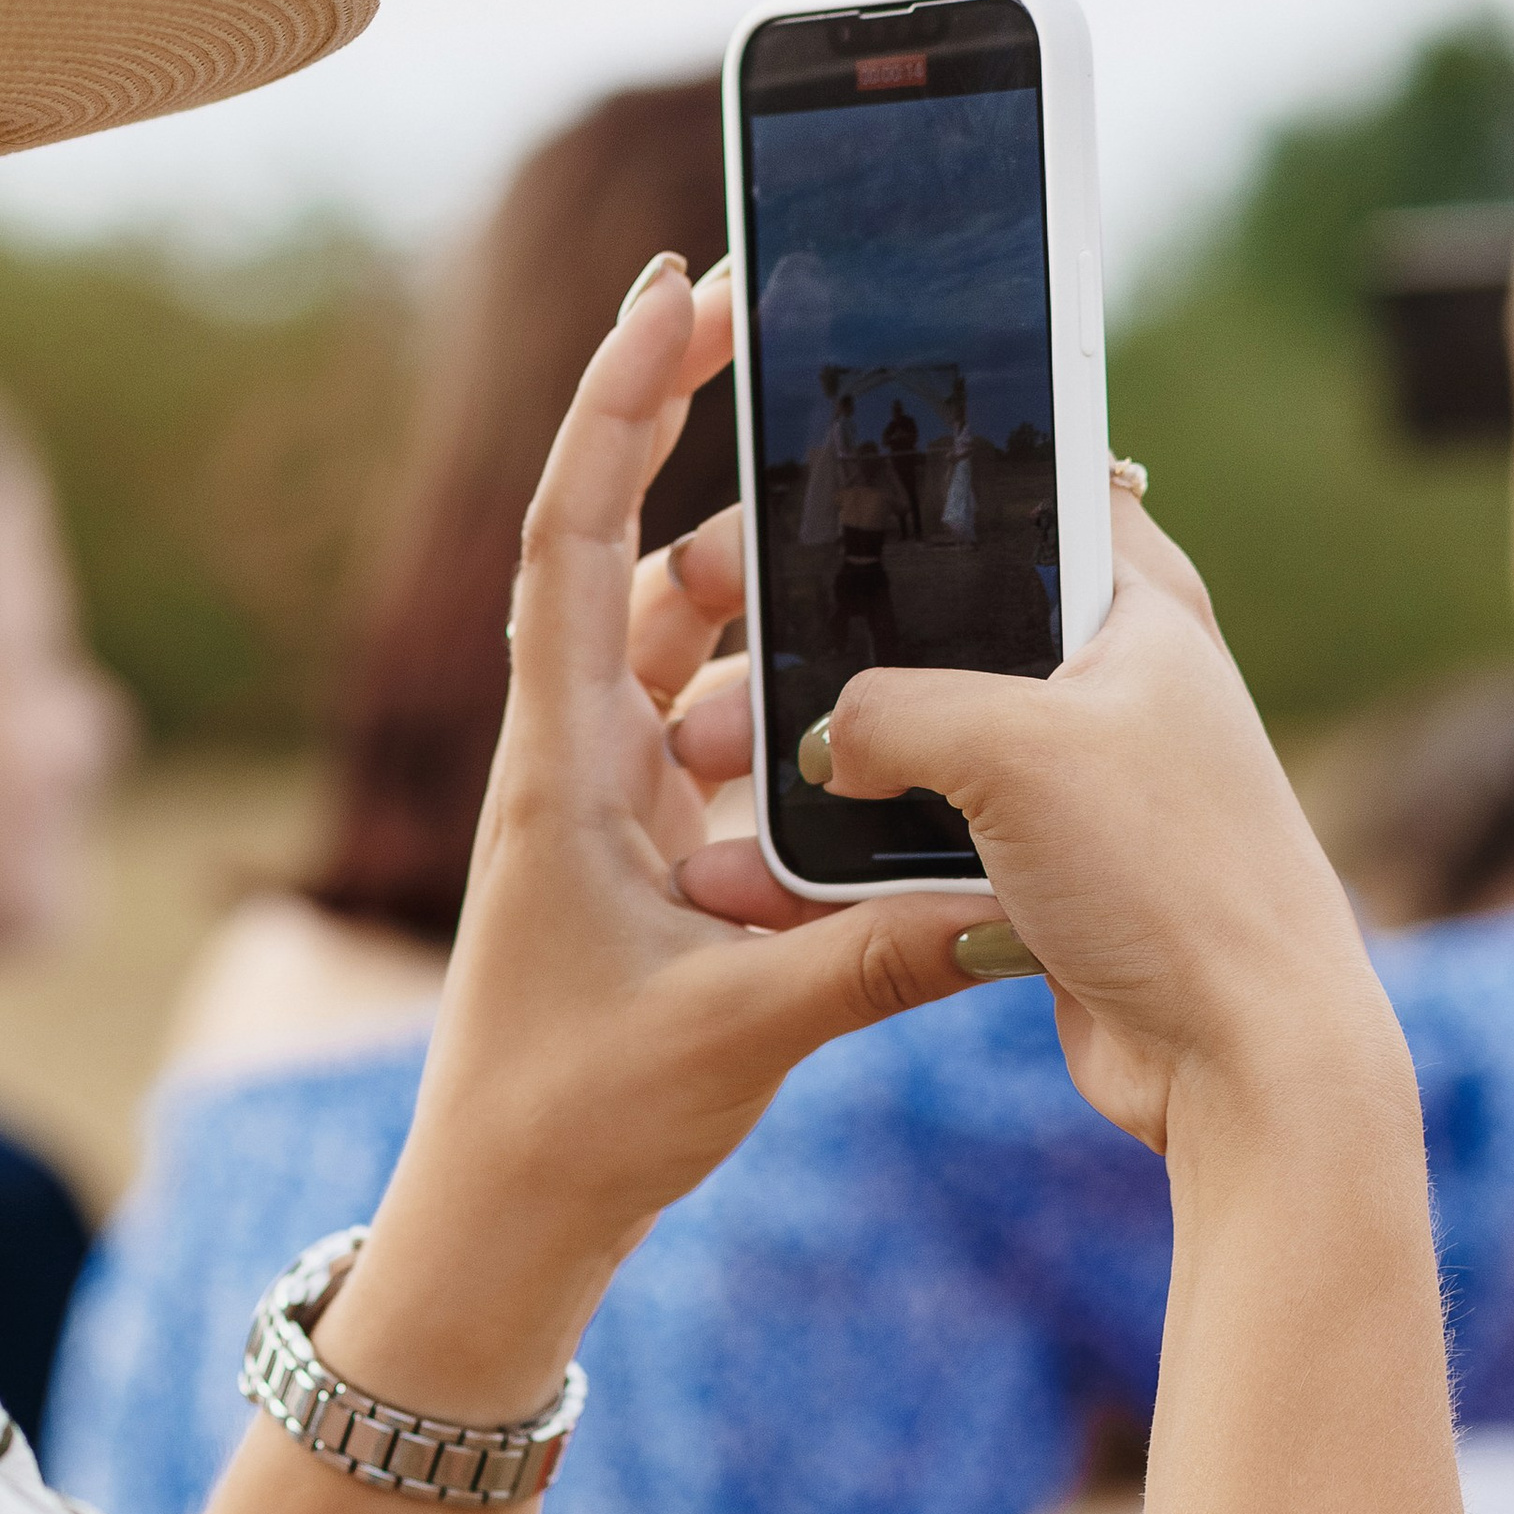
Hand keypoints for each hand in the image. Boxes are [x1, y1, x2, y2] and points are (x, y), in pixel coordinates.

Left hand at [372, 263, 979, 1370]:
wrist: (508, 1220)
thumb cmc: (576, 1122)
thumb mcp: (737, 1034)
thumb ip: (872, 961)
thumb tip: (1005, 902)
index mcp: (561, 769)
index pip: (574, 538)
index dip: (616, 404)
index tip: (679, 292)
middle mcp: (578, 761)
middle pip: (643, 564)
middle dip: (717, 466)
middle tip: (806, 367)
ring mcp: (615, 805)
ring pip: (697, 656)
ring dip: (776, 618)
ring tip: (881, 580)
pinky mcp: (654, 857)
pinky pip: (730, 746)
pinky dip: (795, 720)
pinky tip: (875, 724)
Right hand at [670, 484, 1400, 1158]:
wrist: (1238, 1056)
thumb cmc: (1169, 874)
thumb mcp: (1014, 749)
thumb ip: (890, 711)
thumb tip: (819, 746)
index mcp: (1133, 601)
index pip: (1023, 488)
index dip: (914, 484)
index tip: (797, 498)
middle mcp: (1106, 676)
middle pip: (937, 623)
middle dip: (818, 642)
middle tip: (715, 643)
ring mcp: (1071, 777)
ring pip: (915, 740)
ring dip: (814, 759)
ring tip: (705, 766)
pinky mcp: (1040, 867)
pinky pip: (919, 836)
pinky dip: (845, 849)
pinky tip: (756, 867)